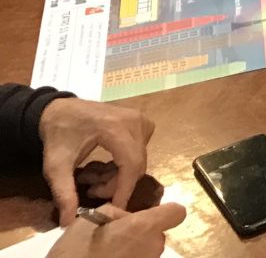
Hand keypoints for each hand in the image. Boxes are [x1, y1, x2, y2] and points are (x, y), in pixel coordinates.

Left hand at [39, 98, 153, 223]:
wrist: (58, 111)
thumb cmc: (58, 136)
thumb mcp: (55, 166)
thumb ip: (63, 193)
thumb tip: (68, 222)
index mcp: (116, 128)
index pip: (131, 165)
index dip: (123, 190)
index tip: (112, 210)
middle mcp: (135, 121)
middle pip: (136, 164)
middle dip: (116, 184)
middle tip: (91, 190)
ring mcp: (141, 120)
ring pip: (139, 160)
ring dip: (119, 175)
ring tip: (93, 177)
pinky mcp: (142, 122)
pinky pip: (140, 151)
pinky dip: (124, 164)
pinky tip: (105, 166)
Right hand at [46, 202, 186, 257]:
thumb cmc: (76, 250)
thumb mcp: (90, 219)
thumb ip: (117, 212)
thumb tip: (127, 217)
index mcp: (145, 226)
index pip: (177, 212)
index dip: (166, 212)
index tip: (147, 216)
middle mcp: (154, 246)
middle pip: (158, 233)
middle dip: (140, 233)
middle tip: (114, 237)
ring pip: (148, 250)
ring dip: (133, 248)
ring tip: (108, 252)